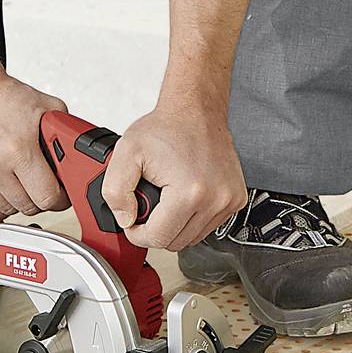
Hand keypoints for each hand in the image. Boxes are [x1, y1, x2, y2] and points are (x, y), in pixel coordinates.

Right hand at [0, 68, 69, 222]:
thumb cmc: (3, 97)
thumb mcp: (47, 106)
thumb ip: (67, 132)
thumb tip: (81, 155)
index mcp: (19, 149)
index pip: (47, 197)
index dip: (60, 198)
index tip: (60, 194)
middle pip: (27, 207)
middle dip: (40, 199)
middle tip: (41, 185)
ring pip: (6, 210)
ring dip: (17, 201)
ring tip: (20, 182)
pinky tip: (1, 194)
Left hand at [100, 96, 247, 253]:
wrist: (196, 110)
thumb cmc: (166, 128)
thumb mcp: (126, 153)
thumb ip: (115, 192)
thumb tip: (125, 220)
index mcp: (190, 192)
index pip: (158, 239)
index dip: (138, 233)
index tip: (133, 219)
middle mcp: (216, 199)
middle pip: (176, 242)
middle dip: (156, 229)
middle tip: (147, 205)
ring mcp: (229, 200)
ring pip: (193, 237)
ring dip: (175, 225)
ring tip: (166, 198)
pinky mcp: (236, 199)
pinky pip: (208, 226)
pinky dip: (192, 218)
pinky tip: (184, 196)